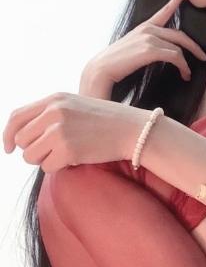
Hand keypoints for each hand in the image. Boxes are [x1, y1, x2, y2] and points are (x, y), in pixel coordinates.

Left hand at [2, 91, 149, 173]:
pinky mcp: (67, 149)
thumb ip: (50, 114)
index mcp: (54, 99)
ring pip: (30, 156)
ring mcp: (59, 130)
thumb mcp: (75, 106)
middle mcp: (53, 112)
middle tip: (52, 151)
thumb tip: (22, 136)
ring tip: (66, 153)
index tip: (9, 148)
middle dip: (32, 150)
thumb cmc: (105, 121)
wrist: (132, 129)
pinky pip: (47, 167)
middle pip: (21, 140)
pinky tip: (75, 158)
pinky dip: (58, 167)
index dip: (8, 134)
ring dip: (44, 160)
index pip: (16, 117)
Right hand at [85, 0, 205, 85]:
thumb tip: (162, 53)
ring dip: (186, 63)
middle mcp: (148, 29)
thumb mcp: (133, 49)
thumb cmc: (117, 63)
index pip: (165, 10)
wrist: (101, 69)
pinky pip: (175, 56)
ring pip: (178, 48)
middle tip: (203, 56)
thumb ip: (147, 46)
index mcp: (144, 27)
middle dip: (194, 47)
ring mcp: (149, 38)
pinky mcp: (150, 49)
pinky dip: (182, 66)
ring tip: (187, 74)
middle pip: (180, 35)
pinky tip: (184, 74)